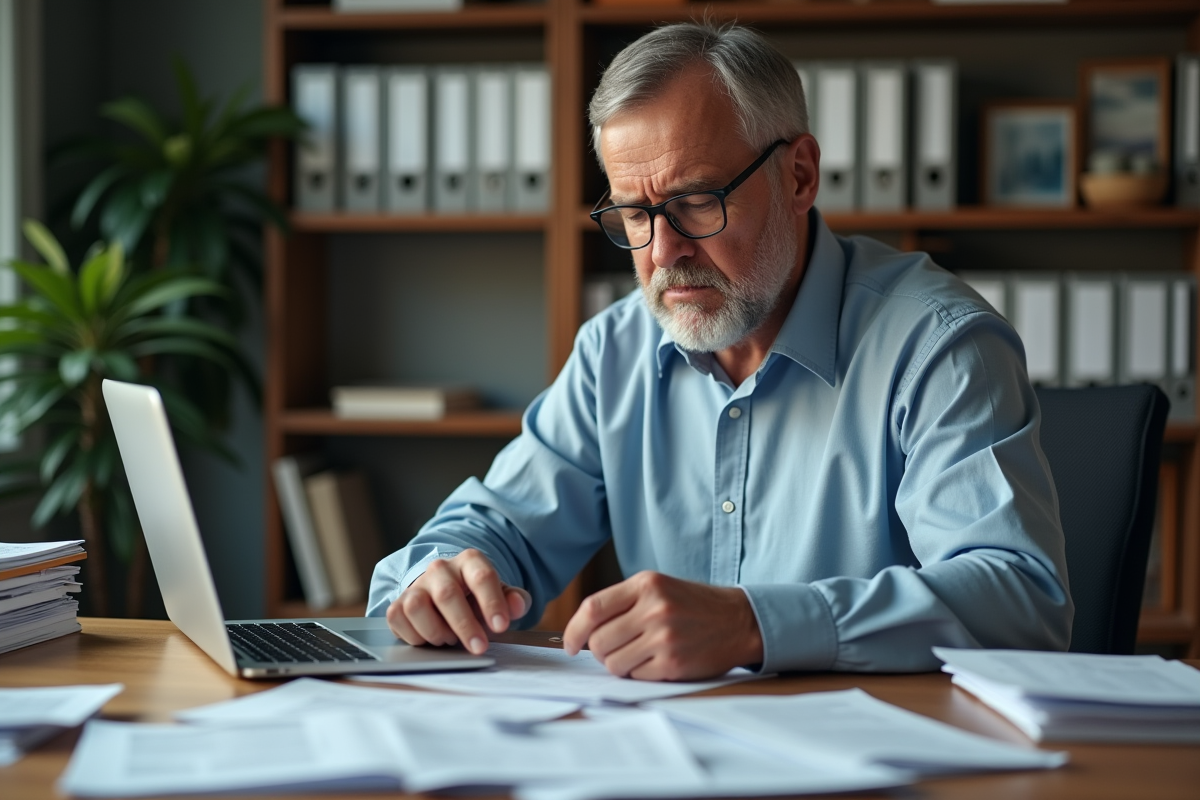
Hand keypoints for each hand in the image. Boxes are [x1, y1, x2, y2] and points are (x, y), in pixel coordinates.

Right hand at [385, 549, 530, 654]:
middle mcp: (440, 569)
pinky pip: (398, 619)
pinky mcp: (397, 604)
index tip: (501, 626)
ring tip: (450, 640)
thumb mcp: (500, 596)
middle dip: (464, 625)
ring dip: (435, 630)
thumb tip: (518, 605)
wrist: (446, 595)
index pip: (481, 577)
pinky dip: (415, 636)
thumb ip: (514, 600)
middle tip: (479, 647)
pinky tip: (431, 640)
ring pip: (416, 606)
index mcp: (469, 562)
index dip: (491, 602)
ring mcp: (416, 585)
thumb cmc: (476, 598)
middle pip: (447, 594)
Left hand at [562, 571, 762, 680]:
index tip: (570, 644)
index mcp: (646, 584)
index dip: (574, 630)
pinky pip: (635, 676)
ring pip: (613, 663)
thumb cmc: (692, 605)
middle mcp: (654, 609)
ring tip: (637, 654)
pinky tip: (655, 661)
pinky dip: (639, 673)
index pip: (592, 608)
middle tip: (614, 649)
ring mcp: (664, 638)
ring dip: (619, 664)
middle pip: (598, 640)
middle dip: (599, 650)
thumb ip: (622, 603)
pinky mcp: (673, 663)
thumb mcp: (658, 588)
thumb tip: (582, 632)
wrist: (738, 620)